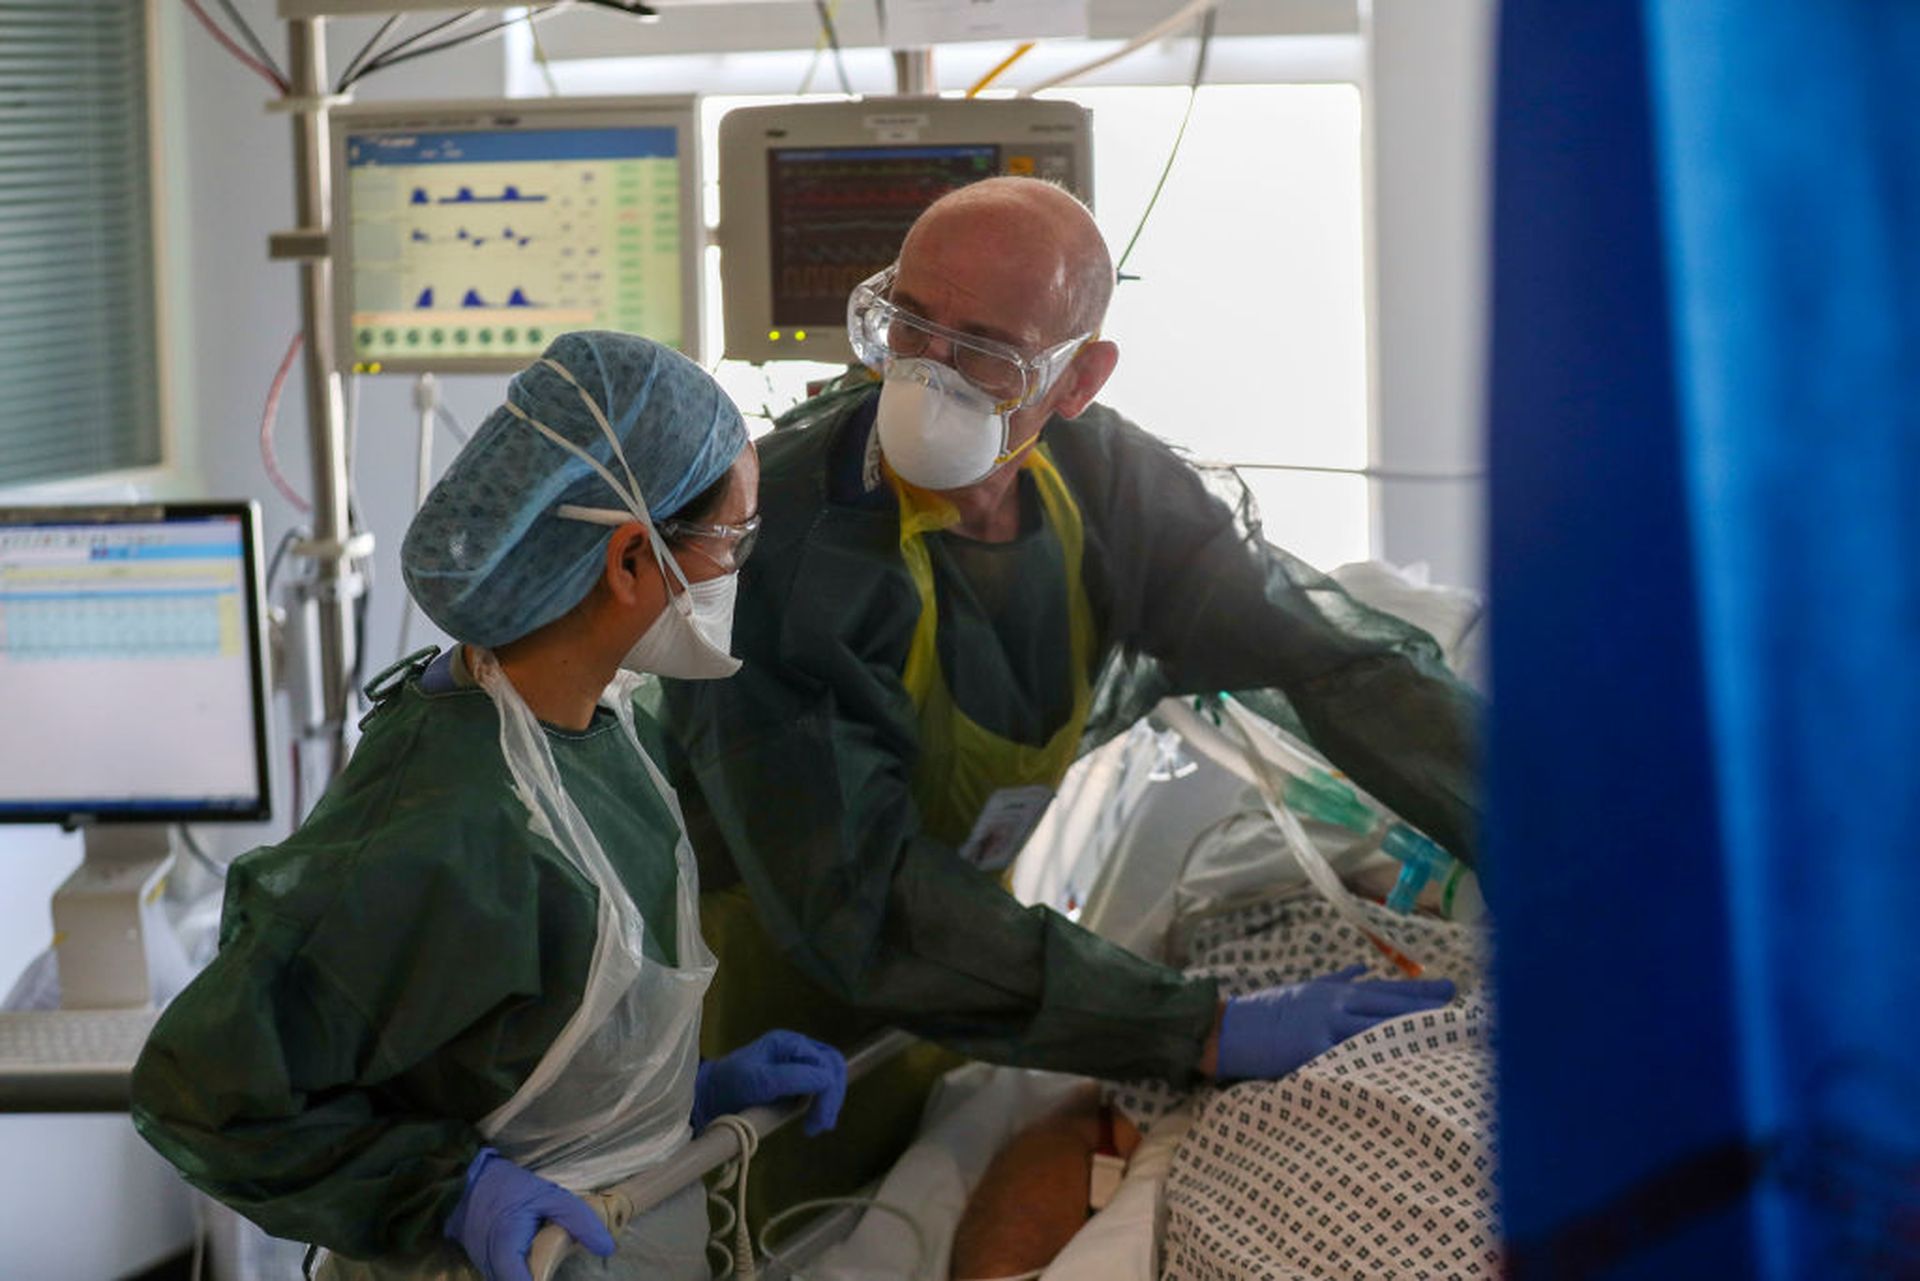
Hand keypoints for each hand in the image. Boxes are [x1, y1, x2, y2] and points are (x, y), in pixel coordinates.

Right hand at [443, 1147, 613, 1280]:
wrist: (467, 1179)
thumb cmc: (510, 1187)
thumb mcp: (550, 1197)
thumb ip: (580, 1221)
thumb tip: (607, 1248)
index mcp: (506, 1253)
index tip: (559, 1274)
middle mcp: (490, 1267)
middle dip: (541, 1277)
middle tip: (557, 1261)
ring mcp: (483, 1267)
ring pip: (510, 1280)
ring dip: (531, 1274)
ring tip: (548, 1259)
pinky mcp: (481, 1263)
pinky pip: (503, 1275)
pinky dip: (520, 1271)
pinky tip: (533, 1258)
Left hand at [691, 1029, 846, 1135]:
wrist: (709, 1097)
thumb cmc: (729, 1085)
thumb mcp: (757, 1081)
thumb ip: (792, 1077)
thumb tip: (826, 1080)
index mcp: (788, 1043)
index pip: (824, 1064)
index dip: (826, 1093)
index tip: (816, 1123)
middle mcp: (797, 1048)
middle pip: (832, 1066)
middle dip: (832, 1096)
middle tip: (821, 1126)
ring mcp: (797, 1062)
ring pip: (830, 1075)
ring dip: (829, 1101)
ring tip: (818, 1126)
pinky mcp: (795, 1079)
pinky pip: (819, 1086)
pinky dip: (822, 1102)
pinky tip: (814, 1119)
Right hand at [1214, 965, 1454, 1080]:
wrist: (1229, 1028)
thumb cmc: (1268, 1011)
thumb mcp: (1305, 989)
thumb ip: (1336, 980)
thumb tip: (1363, 968)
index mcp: (1336, 991)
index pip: (1387, 990)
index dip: (1420, 991)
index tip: (1451, 990)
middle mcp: (1336, 1004)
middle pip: (1389, 1006)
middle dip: (1425, 1008)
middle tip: (1461, 1009)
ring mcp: (1324, 1026)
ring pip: (1376, 1028)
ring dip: (1408, 1031)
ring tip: (1440, 1034)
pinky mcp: (1311, 1050)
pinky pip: (1347, 1055)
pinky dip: (1370, 1057)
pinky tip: (1396, 1064)